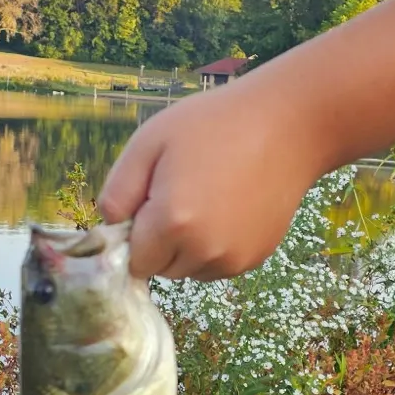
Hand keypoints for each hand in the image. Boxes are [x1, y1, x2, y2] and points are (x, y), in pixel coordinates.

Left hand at [98, 80, 319, 280]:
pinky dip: (216, 246)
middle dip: (160, 241)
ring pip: (191, 270)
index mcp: (172, 223)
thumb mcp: (150, 141)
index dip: (136, 232)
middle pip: (161, 268)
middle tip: (180, 193)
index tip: (151, 201)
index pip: (133, 260)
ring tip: (207, 199)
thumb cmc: (213, 125)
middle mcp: (204, 251)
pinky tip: (229, 207)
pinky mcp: (256, 257)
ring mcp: (234, 258)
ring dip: (188, 247)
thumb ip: (118, 189)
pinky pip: (219, 265)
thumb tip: (108, 226)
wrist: (287, 126)